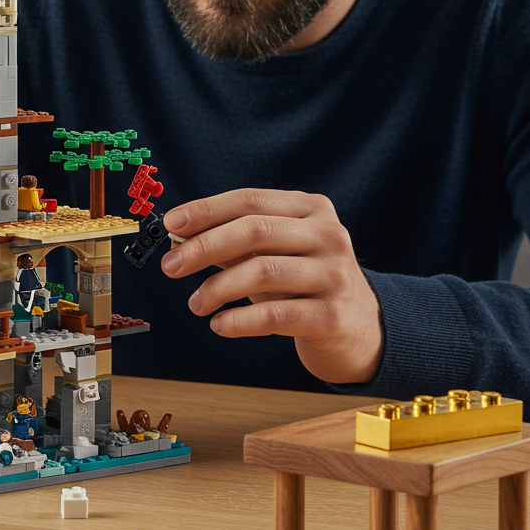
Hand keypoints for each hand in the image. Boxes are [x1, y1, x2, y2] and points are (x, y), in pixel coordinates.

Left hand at [160, 189, 382, 384]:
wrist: (360, 329)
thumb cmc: (304, 284)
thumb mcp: (274, 253)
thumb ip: (234, 242)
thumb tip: (179, 237)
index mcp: (312, 208)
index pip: (250, 200)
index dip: (206, 210)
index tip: (170, 224)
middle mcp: (328, 234)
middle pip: (254, 230)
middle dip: (203, 247)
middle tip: (170, 266)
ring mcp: (335, 274)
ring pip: (262, 272)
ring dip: (216, 288)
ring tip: (196, 303)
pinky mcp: (333, 315)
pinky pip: (274, 314)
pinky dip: (238, 321)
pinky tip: (219, 325)